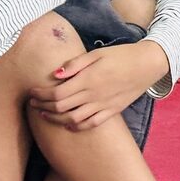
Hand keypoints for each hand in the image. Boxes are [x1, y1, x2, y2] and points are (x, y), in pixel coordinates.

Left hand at [29, 41, 165, 130]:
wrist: (148, 64)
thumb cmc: (121, 55)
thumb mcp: (97, 53)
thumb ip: (75, 64)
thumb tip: (55, 74)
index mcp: (88, 79)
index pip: (56, 93)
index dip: (40, 95)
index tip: (32, 92)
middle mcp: (93, 95)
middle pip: (61, 108)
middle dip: (43, 107)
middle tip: (33, 104)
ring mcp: (103, 105)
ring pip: (72, 119)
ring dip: (55, 119)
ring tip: (45, 114)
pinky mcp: (112, 111)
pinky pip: (91, 124)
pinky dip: (77, 126)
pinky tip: (68, 124)